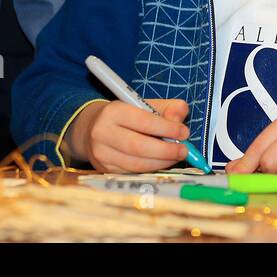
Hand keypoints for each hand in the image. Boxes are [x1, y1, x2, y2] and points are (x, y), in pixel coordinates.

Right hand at [72, 98, 189, 172]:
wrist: (92, 128)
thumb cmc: (126, 116)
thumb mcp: (145, 104)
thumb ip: (168, 108)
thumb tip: (180, 120)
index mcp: (114, 111)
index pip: (143, 121)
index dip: (167, 128)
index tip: (184, 132)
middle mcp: (102, 132)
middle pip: (138, 146)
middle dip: (165, 150)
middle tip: (184, 150)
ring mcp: (101, 154)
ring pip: (136, 163)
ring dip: (161, 162)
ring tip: (176, 156)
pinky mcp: (104, 169)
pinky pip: (132, 172)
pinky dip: (151, 169)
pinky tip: (161, 163)